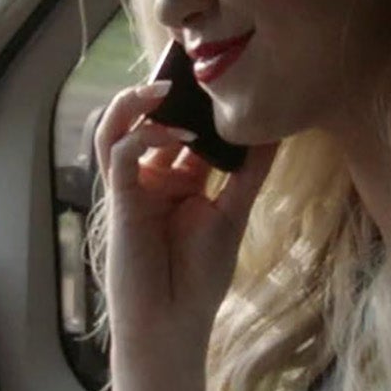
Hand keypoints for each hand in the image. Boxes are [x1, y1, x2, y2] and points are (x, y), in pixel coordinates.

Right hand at [94, 80, 278, 359]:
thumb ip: (249, 172)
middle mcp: (149, 177)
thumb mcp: (233, 212)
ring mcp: (131, 187)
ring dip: (136, 102)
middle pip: (144, 118)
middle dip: (160, 89)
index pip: (177, 124)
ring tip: (166, 88)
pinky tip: (174, 136)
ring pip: (116, 127)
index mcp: (175, 178)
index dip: (191, 99)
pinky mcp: (119, 201)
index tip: (215, 74)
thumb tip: (274, 130)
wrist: (173, 324)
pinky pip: (119, 154)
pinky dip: (142, 136)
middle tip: (187, 65)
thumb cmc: (198, 277)